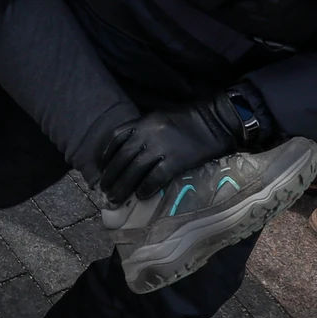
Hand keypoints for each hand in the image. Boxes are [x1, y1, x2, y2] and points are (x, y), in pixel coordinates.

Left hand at [96, 93, 243, 202]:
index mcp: (143, 122)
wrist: (215, 122)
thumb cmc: (188, 120)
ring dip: (122, 187)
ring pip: (134, 171)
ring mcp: (162, 148)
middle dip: (110, 177)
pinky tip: (140, 196)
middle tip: (104, 191)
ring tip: (115, 199)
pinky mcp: (176, 161)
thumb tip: (127, 153)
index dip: (106, 155)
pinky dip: (145, 188)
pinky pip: (155, 178)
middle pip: (122, 158)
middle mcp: (148, 134)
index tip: (101, 168)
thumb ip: (142, 132)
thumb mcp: (159, 118)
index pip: (116, 138)